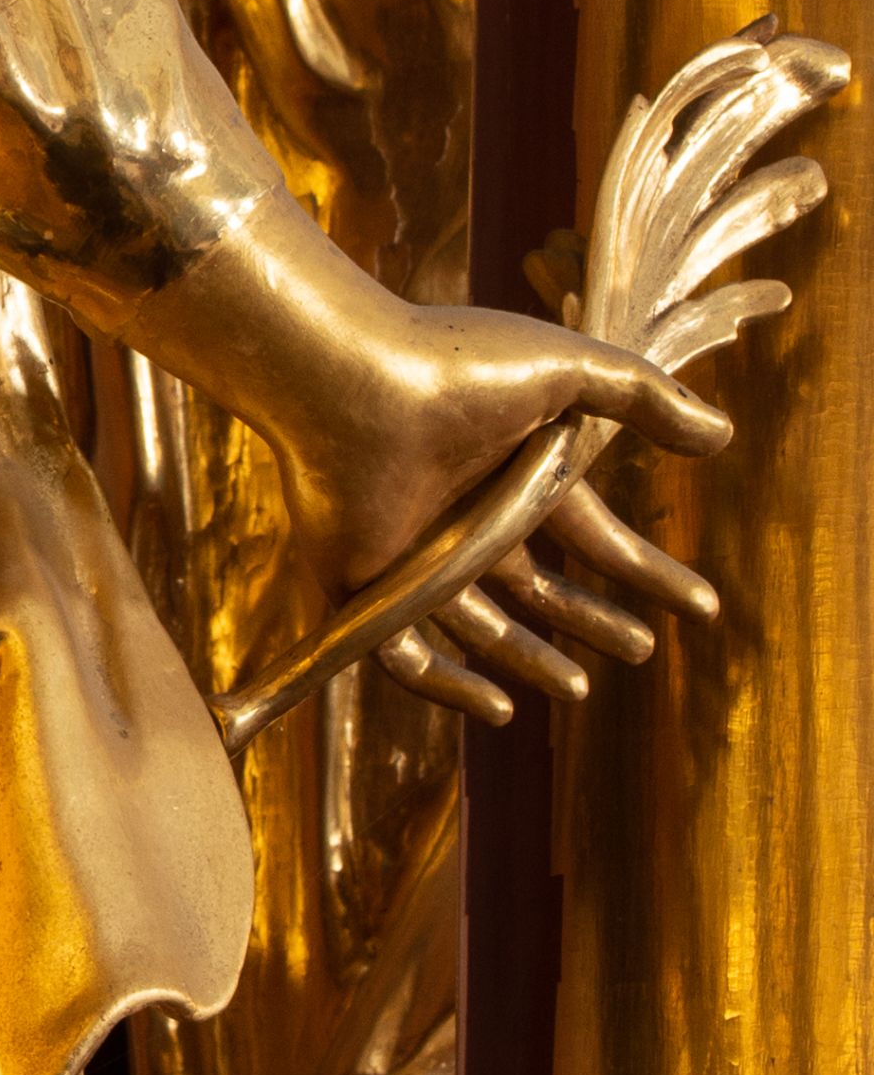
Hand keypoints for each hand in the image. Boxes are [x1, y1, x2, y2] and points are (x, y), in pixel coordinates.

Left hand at [282, 285, 728, 719]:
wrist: (351, 382)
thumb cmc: (456, 365)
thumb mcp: (571, 372)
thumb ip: (646, 399)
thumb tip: (724, 437)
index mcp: (513, 470)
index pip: (591, 534)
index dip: (645, 572)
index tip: (701, 605)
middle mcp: (465, 516)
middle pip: (541, 585)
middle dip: (593, 619)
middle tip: (643, 649)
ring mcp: (413, 554)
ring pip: (482, 626)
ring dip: (532, 659)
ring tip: (581, 689)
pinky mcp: (364, 584)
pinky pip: (409, 655)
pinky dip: (451, 686)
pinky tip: (498, 709)